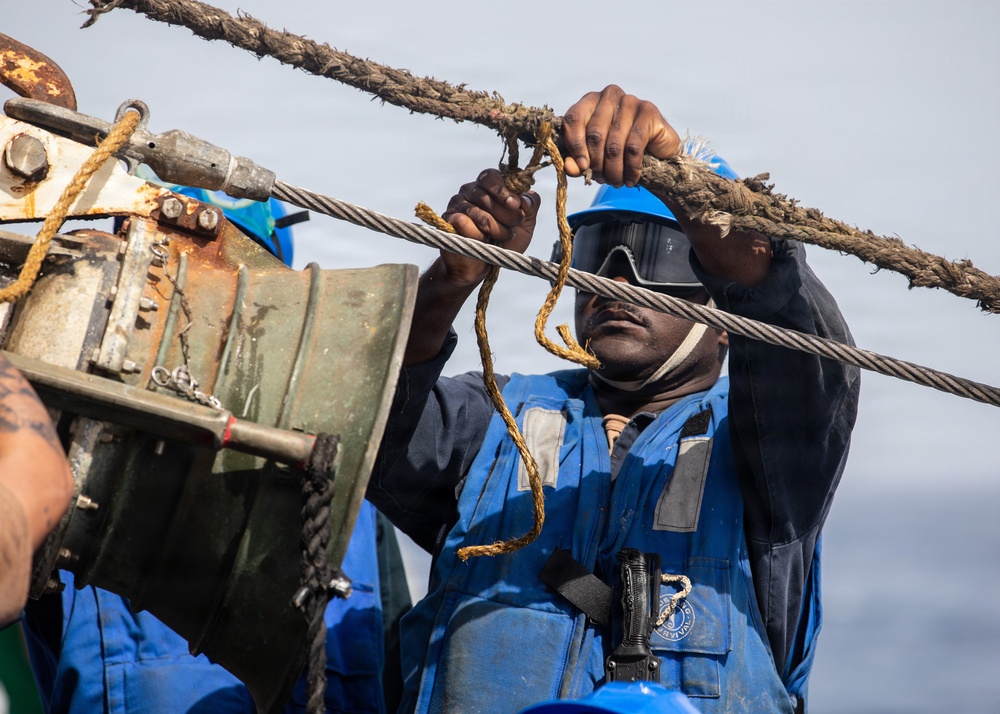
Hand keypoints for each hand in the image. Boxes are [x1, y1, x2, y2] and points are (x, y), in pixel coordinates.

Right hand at [440, 168, 539, 286]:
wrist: (484, 265)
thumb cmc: (504, 240)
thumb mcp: (525, 224)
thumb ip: (531, 206)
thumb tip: (526, 198)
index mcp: (488, 186)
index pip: (491, 177)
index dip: (504, 191)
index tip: (516, 205)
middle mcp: (470, 190)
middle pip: (486, 196)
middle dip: (505, 216)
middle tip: (512, 229)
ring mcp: (456, 204)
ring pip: (478, 213)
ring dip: (495, 229)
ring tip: (500, 238)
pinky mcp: (447, 220)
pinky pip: (464, 223)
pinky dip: (478, 236)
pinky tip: (483, 241)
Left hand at [562, 85, 680, 187]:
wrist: (657, 152)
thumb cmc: (621, 151)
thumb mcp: (595, 157)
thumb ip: (578, 161)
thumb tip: (569, 168)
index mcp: (590, 101)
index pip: (574, 119)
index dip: (575, 146)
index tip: (582, 168)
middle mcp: (609, 96)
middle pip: (594, 134)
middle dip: (596, 164)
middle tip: (601, 180)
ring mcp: (630, 101)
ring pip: (614, 144)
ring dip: (613, 170)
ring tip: (615, 182)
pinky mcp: (648, 111)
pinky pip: (634, 146)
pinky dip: (631, 168)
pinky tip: (631, 179)